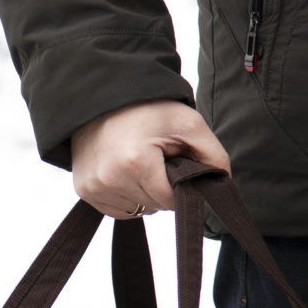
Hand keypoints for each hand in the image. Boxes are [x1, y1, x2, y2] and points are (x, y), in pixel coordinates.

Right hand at [69, 99, 229, 217]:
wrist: (106, 97)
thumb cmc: (150, 109)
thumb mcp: (189, 124)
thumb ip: (214, 157)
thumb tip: (223, 186)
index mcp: (135, 163)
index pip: (170, 200)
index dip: (181, 186)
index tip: (177, 163)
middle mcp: (109, 179)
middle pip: (154, 206)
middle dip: (163, 187)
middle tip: (160, 158)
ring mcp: (93, 186)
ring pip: (137, 210)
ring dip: (145, 194)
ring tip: (143, 162)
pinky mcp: (84, 190)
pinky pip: (117, 209)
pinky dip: (128, 196)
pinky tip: (129, 172)